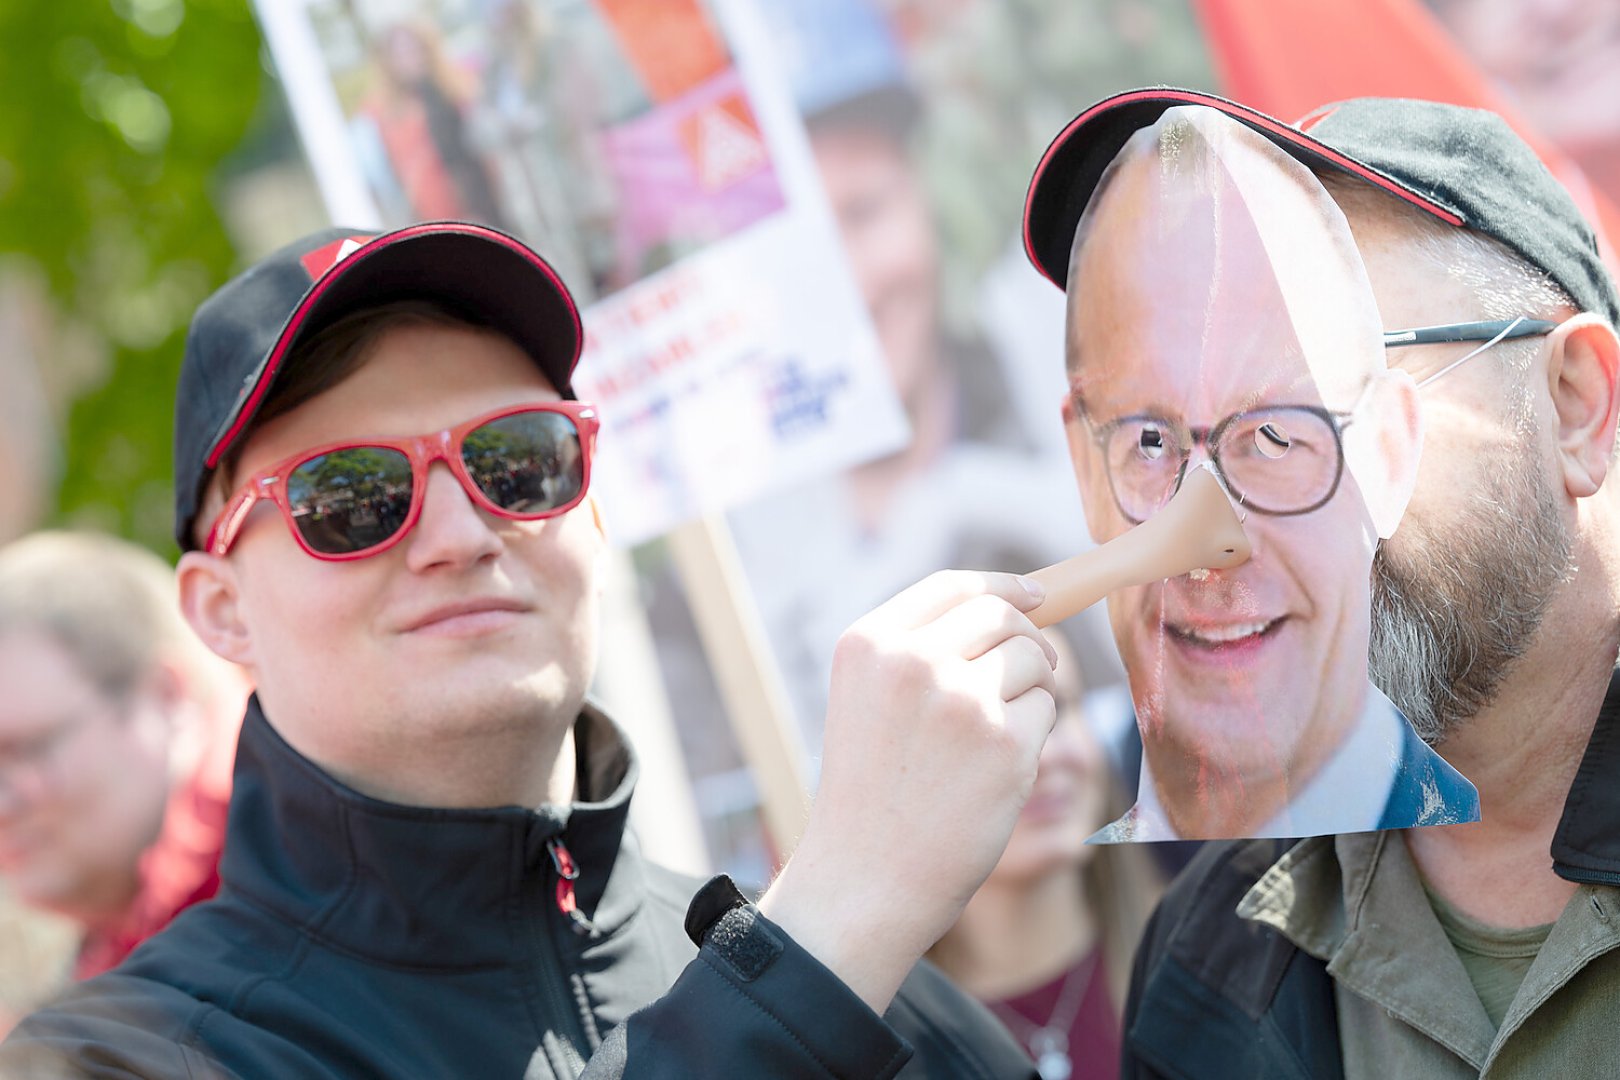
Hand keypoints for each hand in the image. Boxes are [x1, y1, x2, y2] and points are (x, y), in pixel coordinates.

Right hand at [759, 571, 1058, 1012]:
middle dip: (1029, 638)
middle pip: (1002, 614)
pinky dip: (1036, 733)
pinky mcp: (1005, 743)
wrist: (866, 877)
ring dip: (1032, 690)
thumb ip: (921, 646)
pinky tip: (999, 770)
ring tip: (995, 738)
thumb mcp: (868, 698)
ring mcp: (961, 699)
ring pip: (1032, 660)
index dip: (1002, 586)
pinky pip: (1046, 710)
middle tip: (1032, 671)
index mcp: (869, 642)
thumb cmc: (873, 791)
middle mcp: (912, 660)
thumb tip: (1018, 602)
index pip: (953, 585)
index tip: (1035, 593)